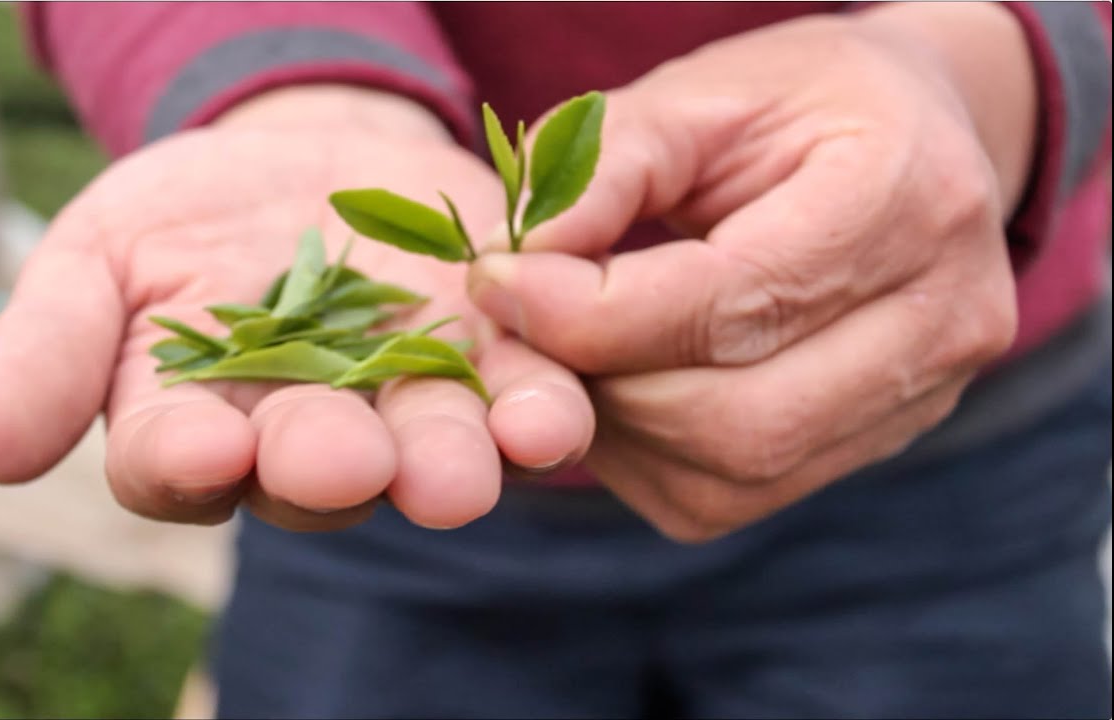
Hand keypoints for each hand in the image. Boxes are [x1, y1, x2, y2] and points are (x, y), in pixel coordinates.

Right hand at [0, 86, 593, 530]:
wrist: (308, 162)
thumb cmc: (186, 222)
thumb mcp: (96, 258)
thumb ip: (44, 346)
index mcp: (199, 423)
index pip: (175, 460)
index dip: (183, 461)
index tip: (200, 450)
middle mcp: (308, 436)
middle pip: (313, 472)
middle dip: (327, 469)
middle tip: (343, 465)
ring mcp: (407, 404)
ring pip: (425, 450)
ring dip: (447, 464)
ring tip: (462, 473)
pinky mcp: (492, 360)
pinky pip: (519, 397)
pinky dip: (535, 413)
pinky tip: (547, 418)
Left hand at [467, 8, 1032, 540]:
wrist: (913, 141)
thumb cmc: (795, 102)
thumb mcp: (695, 95)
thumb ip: (600, 172)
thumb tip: (508, 271)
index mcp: (905, 199)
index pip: (728, 303)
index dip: (589, 313)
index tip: (495, 283)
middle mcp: (941, 317)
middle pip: (736, 418)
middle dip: (599, 384)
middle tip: (524, 329)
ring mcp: (924, 396)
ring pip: (733, 474)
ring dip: (618, 429)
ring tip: (571, 352)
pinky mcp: (880, 444)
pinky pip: (733, 496)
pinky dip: (648, 457)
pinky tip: (620, 390)